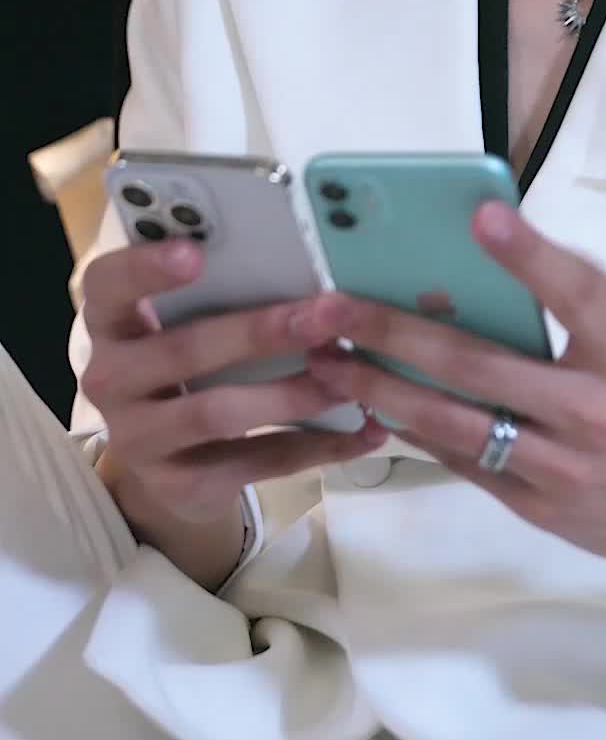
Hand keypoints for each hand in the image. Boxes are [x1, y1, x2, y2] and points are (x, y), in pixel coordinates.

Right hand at [80, 238, 388, 526]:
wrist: (165, 462)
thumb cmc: (187, 364)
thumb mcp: (182, 324)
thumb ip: (219, 291)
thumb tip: (311, 258)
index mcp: (112, 323)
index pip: (108, 286)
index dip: (146, 267)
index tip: (196, 253)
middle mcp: (112, 381)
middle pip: (184, 349)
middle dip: (261, 332)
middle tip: (325, 317)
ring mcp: (140, 439)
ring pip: (219, 412)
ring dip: (293, 394)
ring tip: (351, 379)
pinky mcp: (179, 485)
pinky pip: (256, 464)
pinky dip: (317, 447)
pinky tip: (363, 432)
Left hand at [308, 203, 605, 564]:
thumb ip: (582, 291)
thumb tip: (499, 245)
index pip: (573, 295)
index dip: (527, 255)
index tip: (479, 217)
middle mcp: (593, 411)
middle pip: (479, 366)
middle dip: (394, 333)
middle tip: (330, 308)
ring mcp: (562, 467)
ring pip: (456, 424)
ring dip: (381, 389)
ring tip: (325, 361)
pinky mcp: (541, 508)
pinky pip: (466, 464)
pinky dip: (416, 432)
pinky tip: (374, 403)